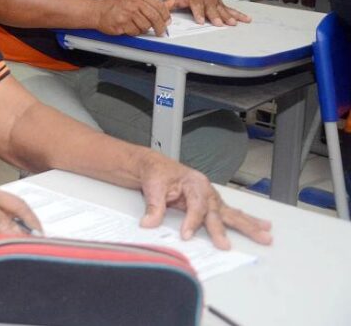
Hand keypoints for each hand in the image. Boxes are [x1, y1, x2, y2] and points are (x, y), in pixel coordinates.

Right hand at [94, 0, 170, 35]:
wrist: (97, 10)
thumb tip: (164, 14)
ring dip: (143, 29)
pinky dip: (134, 32)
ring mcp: (127, 13)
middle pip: (154, 17)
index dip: (165, 15)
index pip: (158, 5)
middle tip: (160, 31)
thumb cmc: (115, 6)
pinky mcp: (122, 23)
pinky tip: (129, 27)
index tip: (166, 21)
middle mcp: (133, 2)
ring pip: (145, 26)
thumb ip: (147, 3)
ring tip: (136, 26)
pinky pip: (135, 31)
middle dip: (160, 26)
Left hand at [137, 154, 271, 248]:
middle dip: (222, 229)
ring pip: (231, 213)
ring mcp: (211, 197)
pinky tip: (262, 226)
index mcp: (194, 182)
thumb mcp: (152, 187)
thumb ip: (153, 206)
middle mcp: (206, 189)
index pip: (196, 205)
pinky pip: (231, 213)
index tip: (186, 235)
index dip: (191, 221)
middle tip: (225, 246)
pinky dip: (247, 220)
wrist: (155, 167)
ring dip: (249, 225)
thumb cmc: (156, 174)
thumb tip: (149, 223)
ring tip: (265, 235)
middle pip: (217, 211)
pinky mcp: (212, 204)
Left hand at [164, 0, 249, 25]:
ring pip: (222, 9)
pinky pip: (231, 9)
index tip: (200, 20)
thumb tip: (160, 14)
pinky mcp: (220, 3)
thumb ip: (167, 5)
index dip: (198, 13)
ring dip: (229, 16)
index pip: (196, 6)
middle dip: (215, 16)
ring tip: (234, 23)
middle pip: (211, 9)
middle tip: (219, 24)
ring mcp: (214, 1)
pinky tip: (247, 19)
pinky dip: (239, 14)